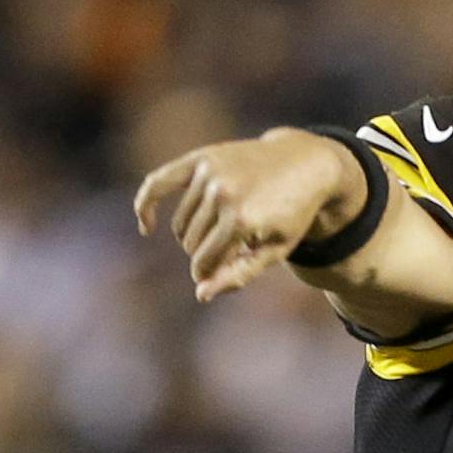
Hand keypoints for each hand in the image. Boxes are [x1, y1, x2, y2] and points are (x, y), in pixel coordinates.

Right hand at [133, 130, 359, 301]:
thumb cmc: (293, 214)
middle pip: (189, 243)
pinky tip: (146, 224)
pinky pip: (159, 182)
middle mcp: (223, 194)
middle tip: (230, 248)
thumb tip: (200, 294)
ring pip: (179, 223)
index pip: (203, 262)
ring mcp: (211, 173)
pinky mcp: (202, 158)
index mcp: (242, 220)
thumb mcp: (275, 250)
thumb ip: (238, 274)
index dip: (209, 275)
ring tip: (221, 231)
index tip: (219, 275)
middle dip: (204, 252)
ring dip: (193, 234)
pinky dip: (146, 204)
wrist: (307, 164)